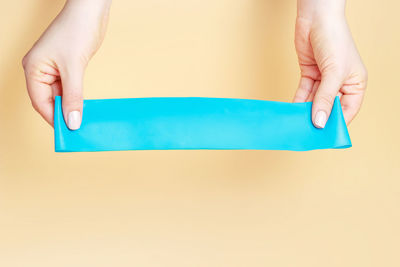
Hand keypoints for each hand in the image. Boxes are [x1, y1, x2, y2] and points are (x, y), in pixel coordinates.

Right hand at [22, 0, 110, 129]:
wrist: (90, 11)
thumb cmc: (77, 30)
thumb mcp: (74, 68)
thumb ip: (73, 96)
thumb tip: (72, 121)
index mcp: (33, 69)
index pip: (40, 101)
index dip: (53, 118)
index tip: (67, 133)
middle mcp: (40, 70)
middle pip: (49, 100)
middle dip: (62, 114)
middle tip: (76, 130)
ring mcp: (54, 69)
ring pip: (60, 96)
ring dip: (70, 107)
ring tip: (82, 122)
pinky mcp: (67, 67)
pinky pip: (69, 88)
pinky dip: (76, 98)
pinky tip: (84, 108)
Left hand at [293, 0, 366, 127]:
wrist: (316, 18)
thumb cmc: (334, 40)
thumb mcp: (333, 73)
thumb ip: (324, 99)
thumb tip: (319, 122)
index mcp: (355, 84)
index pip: (348, 110)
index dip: (337, 123)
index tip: (324, 136)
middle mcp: (340, 84)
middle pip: (329, 107)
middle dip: (318, 119)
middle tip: (307, 133)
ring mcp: (324, 80)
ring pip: (314, 102)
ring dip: (305, 112)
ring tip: (296, 125)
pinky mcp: (309, 75)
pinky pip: (303, 93)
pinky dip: (297, 102)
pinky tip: (291, 112)